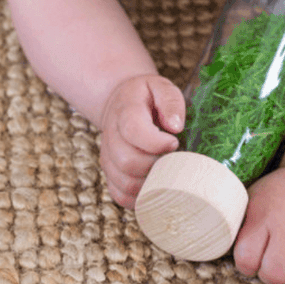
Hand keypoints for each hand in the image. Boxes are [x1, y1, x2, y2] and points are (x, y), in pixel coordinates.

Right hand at [99, 74, 184, 207]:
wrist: (121, 102)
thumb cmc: (147, 96)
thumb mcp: (161, 86)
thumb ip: (170, 101)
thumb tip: (176, 126)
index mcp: (125, 110)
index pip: (133, 130)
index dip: (155, 142)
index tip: (174, 142)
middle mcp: (111, 135)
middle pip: (127, 161)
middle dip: (155, 165)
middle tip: (172, 159)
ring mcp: (108, 157)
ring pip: (124, 183)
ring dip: (150, 183)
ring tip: (166, 171)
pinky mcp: (110, 173)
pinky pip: (120, 195)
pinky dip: (139, 197)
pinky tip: (155, 185)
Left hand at [234, 167, 284, 283]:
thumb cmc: (279, 195)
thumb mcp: (254, 198)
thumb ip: (240, 223)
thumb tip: (217, 243)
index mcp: (265, 215)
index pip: (246, 258)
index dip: (247, 264)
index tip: (254, 256)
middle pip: (275, 274)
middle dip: (272, 275)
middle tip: (276, 262)